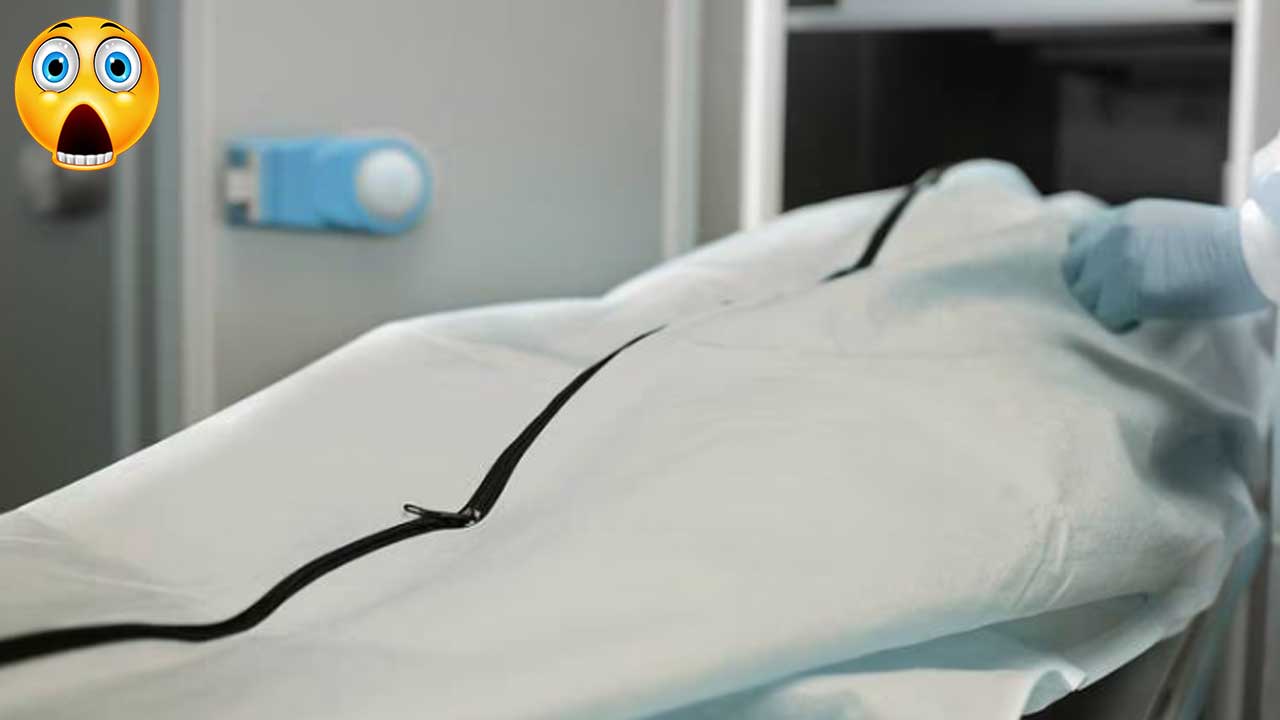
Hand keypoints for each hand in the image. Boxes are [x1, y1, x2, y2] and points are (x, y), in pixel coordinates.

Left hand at [1061, 199, 1268, 330]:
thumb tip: (1124, 264)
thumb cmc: (1228, 243)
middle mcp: (1114, 235)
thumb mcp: (1171, 226)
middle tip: (1118, 302)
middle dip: (1090, 288)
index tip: (1109, 278)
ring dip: (1105, 308)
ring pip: (1085, 297)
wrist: (1254, 248)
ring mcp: (1119, 262)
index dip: (1088, 262)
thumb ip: (1137, 239)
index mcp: (1125, 216)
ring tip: (1135, 312)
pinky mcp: (1130, 291)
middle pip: (1071, 269)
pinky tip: (1144, 321)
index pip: (1077, 238)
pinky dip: (1122, 324)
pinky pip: (1106, 317)